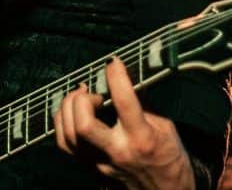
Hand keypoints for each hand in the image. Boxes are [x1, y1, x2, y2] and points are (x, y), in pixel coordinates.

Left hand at [53, 57, 193, 189]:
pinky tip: (73, 112)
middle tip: (92, 91)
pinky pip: (64, 144)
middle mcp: (117, 151)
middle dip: (81, 99)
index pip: (123, 101)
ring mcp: (100, 162)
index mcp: (142, 137)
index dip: (116, 75)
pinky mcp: (90, 168)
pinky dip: (62, 122)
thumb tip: (126, 76)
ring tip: (81, 97)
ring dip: (68, 108)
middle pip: (84, 124)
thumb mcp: (165, 127)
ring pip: (69, 135)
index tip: (113, 63)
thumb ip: (143, 103)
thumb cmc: (169, 160)